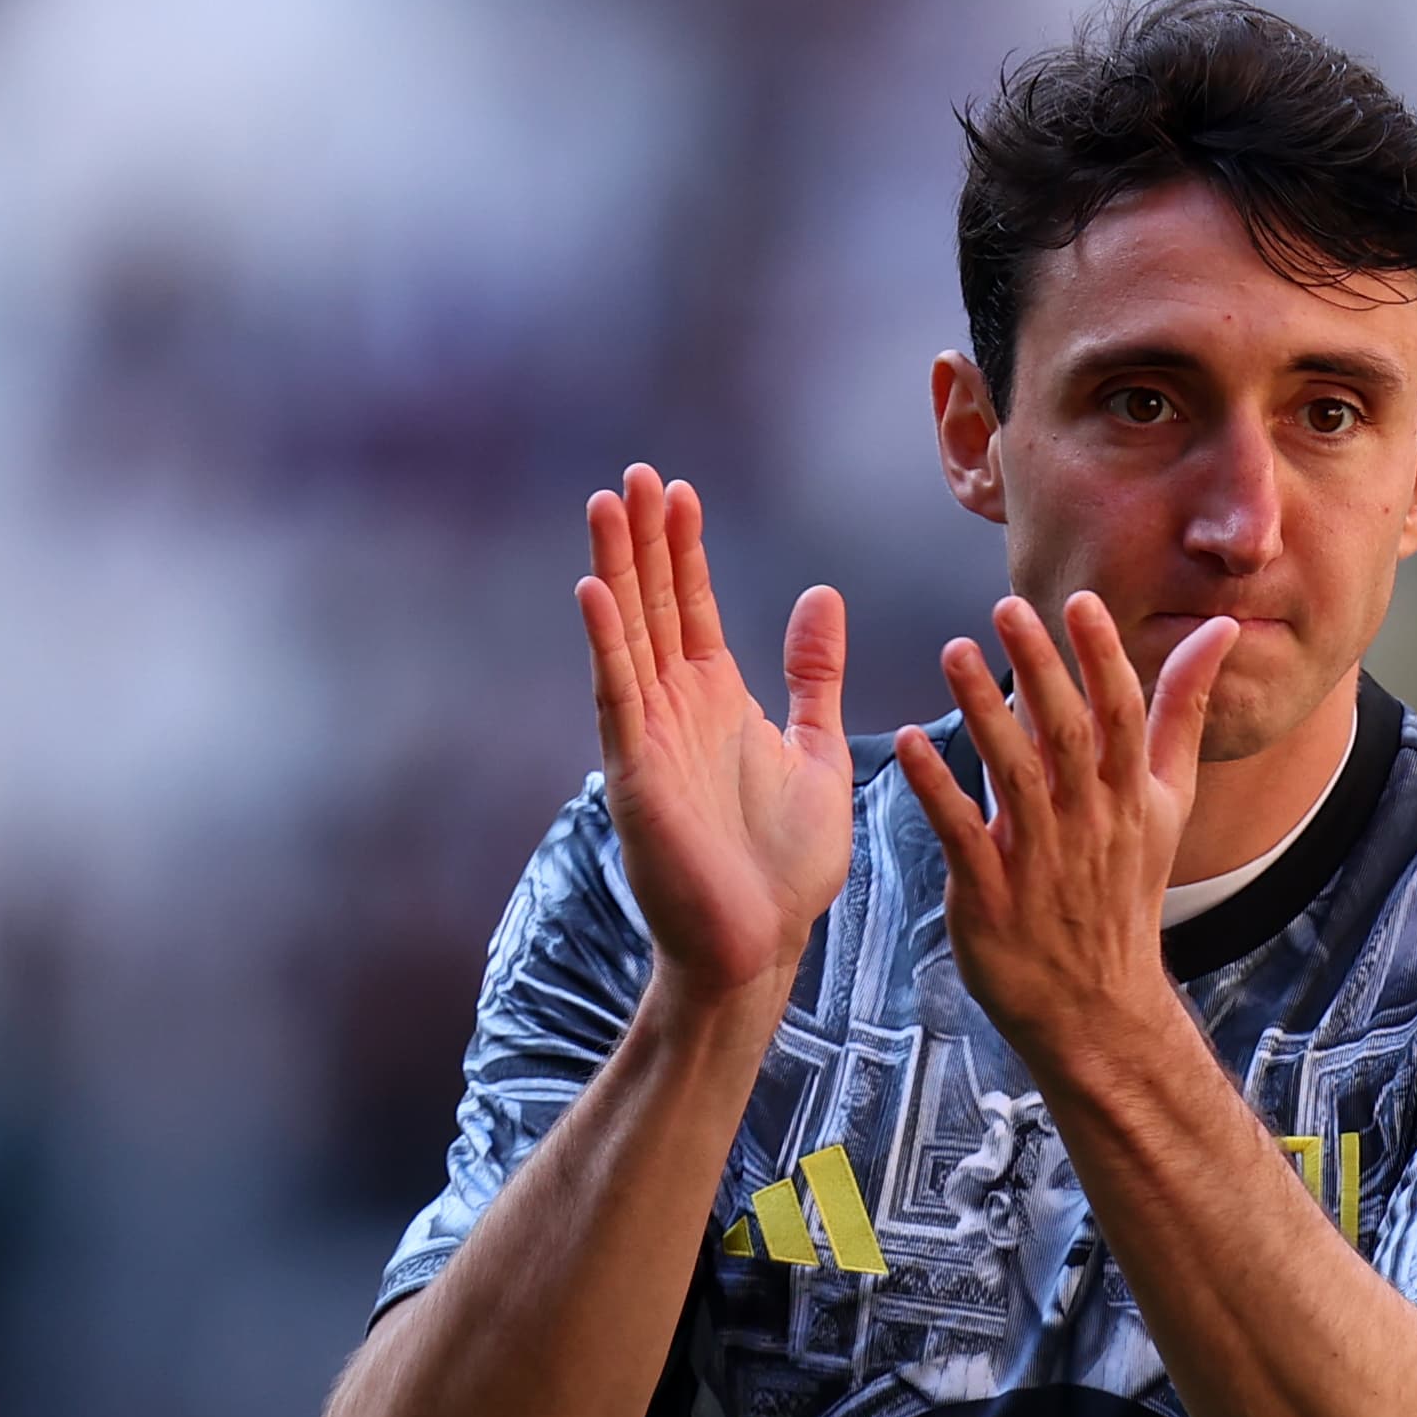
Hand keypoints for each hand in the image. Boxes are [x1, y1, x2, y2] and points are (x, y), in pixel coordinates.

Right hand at [574, 465, 853, 996]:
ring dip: (616, 570)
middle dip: (644, 540)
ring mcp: (650, 738)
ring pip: (628, 636)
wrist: (761, 943)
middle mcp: (675, 709)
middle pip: (651, 606)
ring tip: (607, 504)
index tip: (677, 489)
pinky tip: (594, 590)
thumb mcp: (817, 750)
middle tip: (636, 473)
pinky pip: (617, 696)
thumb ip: (813, 675)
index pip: (691, 607)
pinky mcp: (637, 773)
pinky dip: (607, 643)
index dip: (683, 549)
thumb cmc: (786, 864)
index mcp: (716, 701)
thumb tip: (822, 596)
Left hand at [892, 591, 1239, 1071]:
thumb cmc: (1125, 891)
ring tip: (955, 653)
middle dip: (1041, 670)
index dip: (1104, 659)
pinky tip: (912, 742)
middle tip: (1008, 608)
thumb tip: (1219, 634)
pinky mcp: (992, 898)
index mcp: (1132, 800)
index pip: (1124, 717)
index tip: (1081, 604)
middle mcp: (1090, 825)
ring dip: (984, 712)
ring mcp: (1041, 863)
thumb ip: (1182, 715)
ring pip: (1015, 777)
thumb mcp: (1169, 805)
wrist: (1097, 1004)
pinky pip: (964, 836)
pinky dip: (939, 789)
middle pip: (1070, 737)